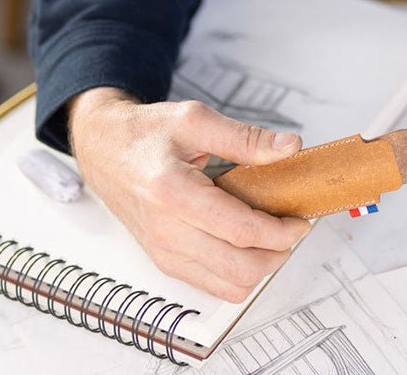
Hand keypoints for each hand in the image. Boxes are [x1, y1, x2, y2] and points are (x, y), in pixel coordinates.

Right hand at [68, 88, 310, 300]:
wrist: (104, 150)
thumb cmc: (146, 133)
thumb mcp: (196, 119)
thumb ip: (245, 137)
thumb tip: (290, 146)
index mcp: (174, 193)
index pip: (241, 230)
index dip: (281, 230)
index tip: (301, 218)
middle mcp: (167, 232)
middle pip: (240, 269)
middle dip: (278, 253)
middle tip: (292, 228)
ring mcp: (164, 252)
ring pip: (229, 286)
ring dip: (261, 267)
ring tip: (273, 235)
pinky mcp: (164, 261)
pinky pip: (212, 285)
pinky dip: (239, 272)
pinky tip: (248, 242)